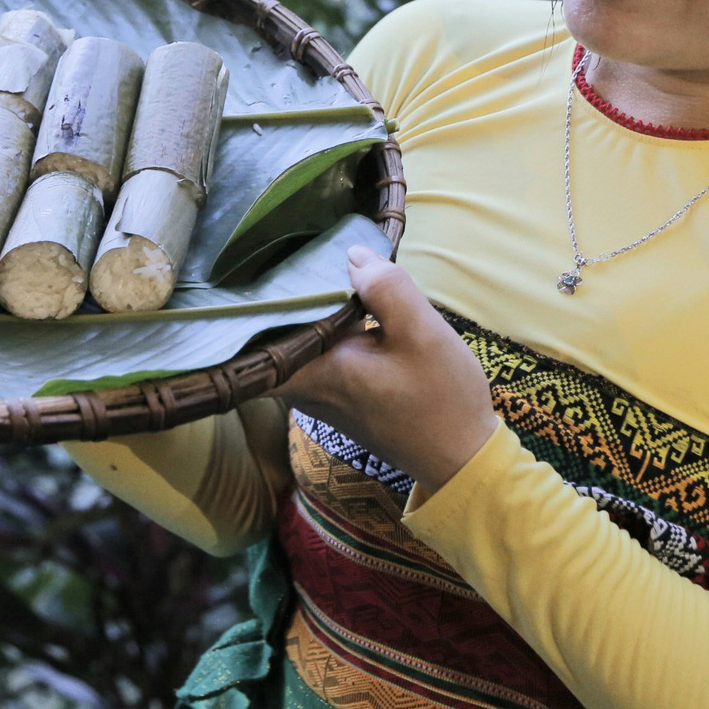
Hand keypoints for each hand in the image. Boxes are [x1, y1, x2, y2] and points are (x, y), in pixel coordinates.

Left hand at [263, 245, 499, 493]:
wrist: (461, 456)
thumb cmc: (441, 399)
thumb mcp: (421, 332)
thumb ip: (384, 287)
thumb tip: (352, 254)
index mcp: (313, 373)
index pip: (249, 342)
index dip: (247, 303)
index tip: (260, 266)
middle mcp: (304, 388)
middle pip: (273, 334)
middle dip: (283, 294)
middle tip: (296, 251)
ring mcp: (319, 394)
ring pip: (298, 342)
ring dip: (311, 309)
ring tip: (320, 265)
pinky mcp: (337, 395)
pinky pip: (317, 353)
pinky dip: (328, 328)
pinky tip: (345, 301)